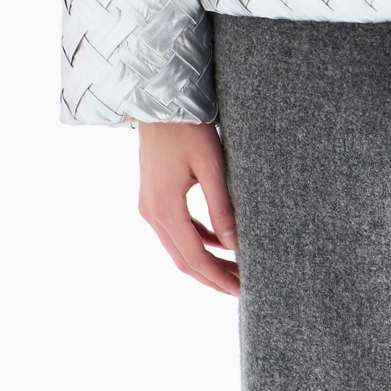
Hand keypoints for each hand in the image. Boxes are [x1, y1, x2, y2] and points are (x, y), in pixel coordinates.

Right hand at [136, 120, 240, 295]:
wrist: (159, 102)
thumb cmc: (189, 128)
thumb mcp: (211, 165)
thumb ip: (221, 206)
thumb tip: (234, 244)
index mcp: (164, 208)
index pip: (194, 257)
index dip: (218, 276)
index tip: (242, 288)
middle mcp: (151, 213)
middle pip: (183, 260)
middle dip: (212, 276)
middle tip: (242, 286)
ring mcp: (148, 206)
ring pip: (177, 248)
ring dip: (204, 261)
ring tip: (234, 268)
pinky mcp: (152, 197)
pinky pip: (175, 229)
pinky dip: (195, 240)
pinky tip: (217, 241)